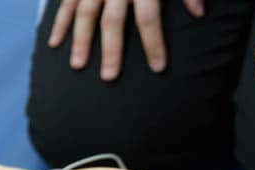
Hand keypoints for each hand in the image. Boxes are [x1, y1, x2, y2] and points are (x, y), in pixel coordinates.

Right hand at [48, 0, 204, 80]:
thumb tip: (200, 13)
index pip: (148, 18)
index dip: (153, 43)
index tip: (158, 67)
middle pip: (112, 20)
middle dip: (111, 50)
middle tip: (110, 77)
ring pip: (84, 13)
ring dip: (80, 40)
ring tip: (78, 66)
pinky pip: (65, 2)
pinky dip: (58, 22)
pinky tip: (54, 43)